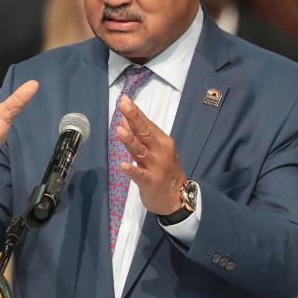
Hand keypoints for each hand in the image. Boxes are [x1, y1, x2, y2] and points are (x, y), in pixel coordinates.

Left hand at [114, 95, 185, 214]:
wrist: (178, 198)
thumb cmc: (165, 171)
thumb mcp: (156, 150)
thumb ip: (141, 136)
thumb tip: (125, 119)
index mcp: (162, 141)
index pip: (147, 124)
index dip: (135, 112)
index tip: (124, 99)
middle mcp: (160, 151)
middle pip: (145, 133)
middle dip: (134, 118)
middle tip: (123, 105)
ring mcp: (155, 167)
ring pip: (141, 151)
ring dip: (130, 141)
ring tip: (120, 130)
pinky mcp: (150, 182)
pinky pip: (139, 175)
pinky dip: (132, 170)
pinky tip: (123, 165)